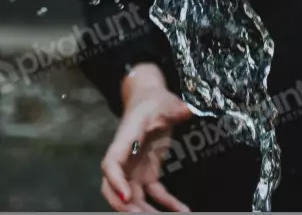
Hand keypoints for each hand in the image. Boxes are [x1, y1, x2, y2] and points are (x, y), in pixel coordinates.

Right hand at [101, 63, 193, 212]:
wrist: (150, 100)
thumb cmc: (154, 100)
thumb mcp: (167, 101)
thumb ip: (176, 109)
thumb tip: (188, 110)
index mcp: (125, 139)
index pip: (111, 163)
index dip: (115, 181)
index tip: (126, 196)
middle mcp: (126, 159)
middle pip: (113, 189)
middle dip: (124, 207)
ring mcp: (135, 169)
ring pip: (133, 198)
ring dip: (145, 212)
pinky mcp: (148, 173)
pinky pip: (154, 194)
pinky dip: (166, 204)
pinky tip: (181, 210)